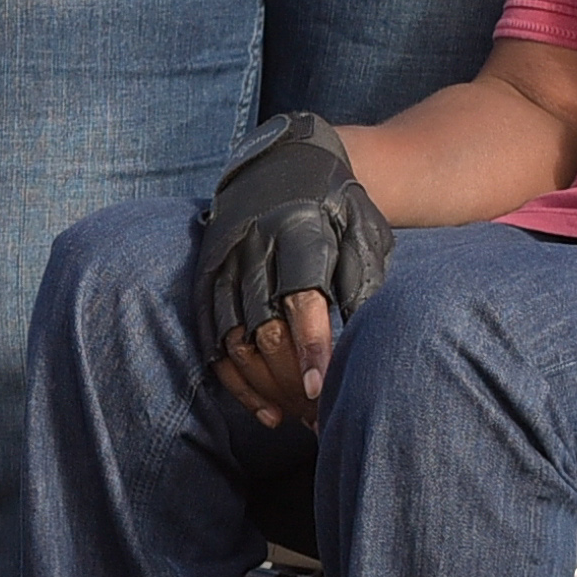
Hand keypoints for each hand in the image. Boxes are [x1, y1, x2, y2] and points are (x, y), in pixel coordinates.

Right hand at [192, 113, 391, 428]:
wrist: (290, 157)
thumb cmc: (342, 204)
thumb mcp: (364, 231)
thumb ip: (363, 281)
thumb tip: (367, 342)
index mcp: (298, 231)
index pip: (300, 299)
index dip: (309, 348)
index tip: (319, 391)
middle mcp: (254, 246)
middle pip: (264, 327)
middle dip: (288, 379)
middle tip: (318, 418)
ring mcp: (225, 259)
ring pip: (233, 337)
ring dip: (262, 386)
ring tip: (294, 419)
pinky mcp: (209, 272)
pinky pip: (213, 336)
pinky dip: (235, 378)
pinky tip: (264, 408)